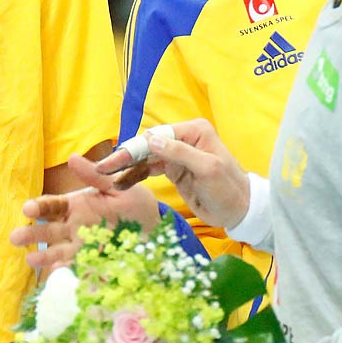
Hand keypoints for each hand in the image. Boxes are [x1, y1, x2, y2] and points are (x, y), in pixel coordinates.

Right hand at [10, 153, 162, 276]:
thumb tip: (71, 157)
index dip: (38, 207)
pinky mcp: (95, 262)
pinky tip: (58, 273)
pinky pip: (79, 267)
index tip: (27, 209)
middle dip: (32, 234)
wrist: (155, 227)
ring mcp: (84, 246)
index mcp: (76, 206)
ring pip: (59, 251)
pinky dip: (69, 271)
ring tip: (29, 260)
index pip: (52, 206)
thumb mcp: (117, 185)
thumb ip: (95, 176)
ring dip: (44, 256)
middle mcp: (75, 227)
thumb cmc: (134, 202)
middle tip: (15, 237)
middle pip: (49, 231)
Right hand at [107, 119, 250, 231]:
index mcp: (193, 131)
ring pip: (144, 157)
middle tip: (101, 169)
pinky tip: (120, 183)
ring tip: (105, 177)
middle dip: (124, 157)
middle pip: (147, 145)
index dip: (134, 148)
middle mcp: (183, 138)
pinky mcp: (173, 170)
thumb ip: (180, 153)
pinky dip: (134, 175)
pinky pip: (149, 169)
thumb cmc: (229, 189)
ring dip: (126, 167)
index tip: (114, 161)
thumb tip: (150, 140)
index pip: (157, 137)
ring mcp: (177, 154)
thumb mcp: (207, 169)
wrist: (240, 211)